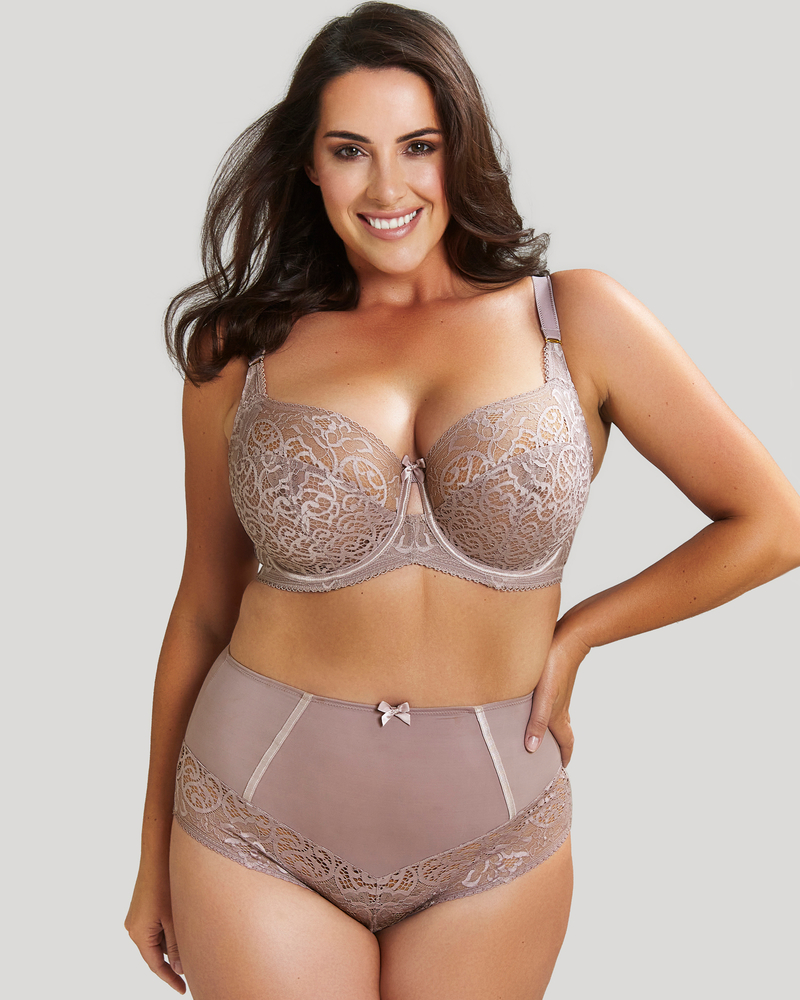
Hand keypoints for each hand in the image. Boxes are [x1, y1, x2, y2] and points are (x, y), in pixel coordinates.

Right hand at [125, 864, 185, 993]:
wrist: (158, 853)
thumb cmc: (166, 882)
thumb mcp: (174, 918)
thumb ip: (176, 945)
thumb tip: (179, 968)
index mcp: (138, 933)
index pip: (155, 965)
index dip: (170, 979)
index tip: (183, 990)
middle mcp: (134, 927)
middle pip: (155, 953)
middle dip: (173, 961)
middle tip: (194, 969)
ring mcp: (137, 917)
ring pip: (157, 940)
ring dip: (172, 944)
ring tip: (193, 944)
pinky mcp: (143, 907)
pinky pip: (156, 927)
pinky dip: (169, 931)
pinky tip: (184, 926)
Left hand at [524, 621, 590, 766]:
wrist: (568, 638)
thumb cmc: (554, 668)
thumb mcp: (543, 698)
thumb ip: (536, 722)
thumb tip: (532, 749)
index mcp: (559, 715)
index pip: (566, 741)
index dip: (565, 756)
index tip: (562, 768)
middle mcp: (561, 707)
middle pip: (562, 731)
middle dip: (558, 746)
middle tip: (549, 757)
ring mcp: (559, 694)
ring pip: (557, 717)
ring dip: (551, 729)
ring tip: (540, 733)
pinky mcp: (555, 681)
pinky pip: (552, 703)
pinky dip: (547, 711)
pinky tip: (537, 703)